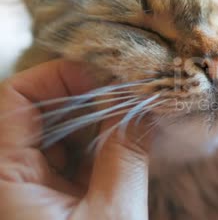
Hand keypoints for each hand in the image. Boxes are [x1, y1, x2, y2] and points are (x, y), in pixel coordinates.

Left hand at [0, 60, 149, 219]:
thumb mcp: (114, 210)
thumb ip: (124, 150)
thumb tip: (140, 100)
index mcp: (5, 177)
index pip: (14, 97)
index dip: (58, 76)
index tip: (104, 82)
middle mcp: (10, 178)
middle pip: (38, 112)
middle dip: (86, 99)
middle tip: (129, 97)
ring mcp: (30, 189)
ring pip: (58, 134)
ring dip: (96, 123)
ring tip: (133, 121)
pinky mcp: (51, 200)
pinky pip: (70, 158)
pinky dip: (99, 147)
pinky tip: (126, 145)